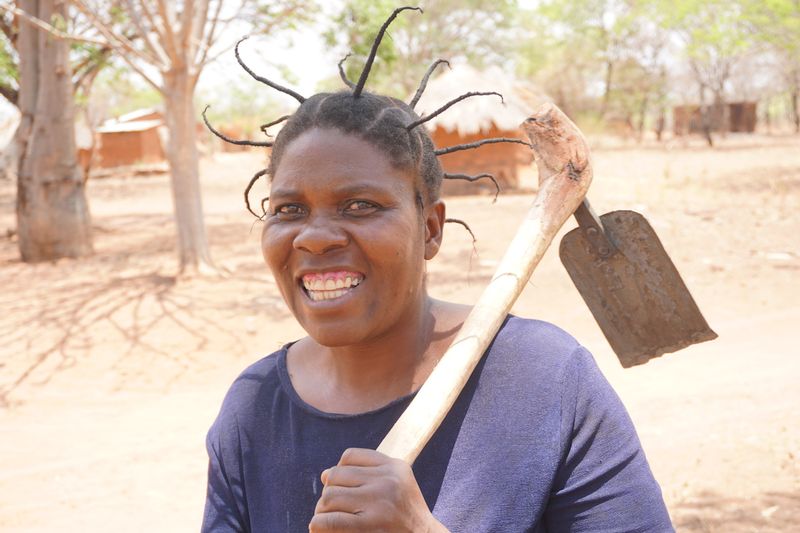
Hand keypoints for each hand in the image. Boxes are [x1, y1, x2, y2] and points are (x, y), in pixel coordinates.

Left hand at [309, 448, 448, 532]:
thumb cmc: (404, 518)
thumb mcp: (398, 486)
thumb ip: (367, 474)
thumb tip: (325, 474)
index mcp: (394, 466)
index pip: (350, 456)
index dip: (338, 471)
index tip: (341, 487)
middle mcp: (388, 480)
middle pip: (336, 476)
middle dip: (328, 492)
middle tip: (330, 508)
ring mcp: (380, 502)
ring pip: (329, 496)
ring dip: (322, 509)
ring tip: (326, 519)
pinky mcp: (370, 525)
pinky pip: (331, 521)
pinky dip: (319, 524)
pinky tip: (319, 528)